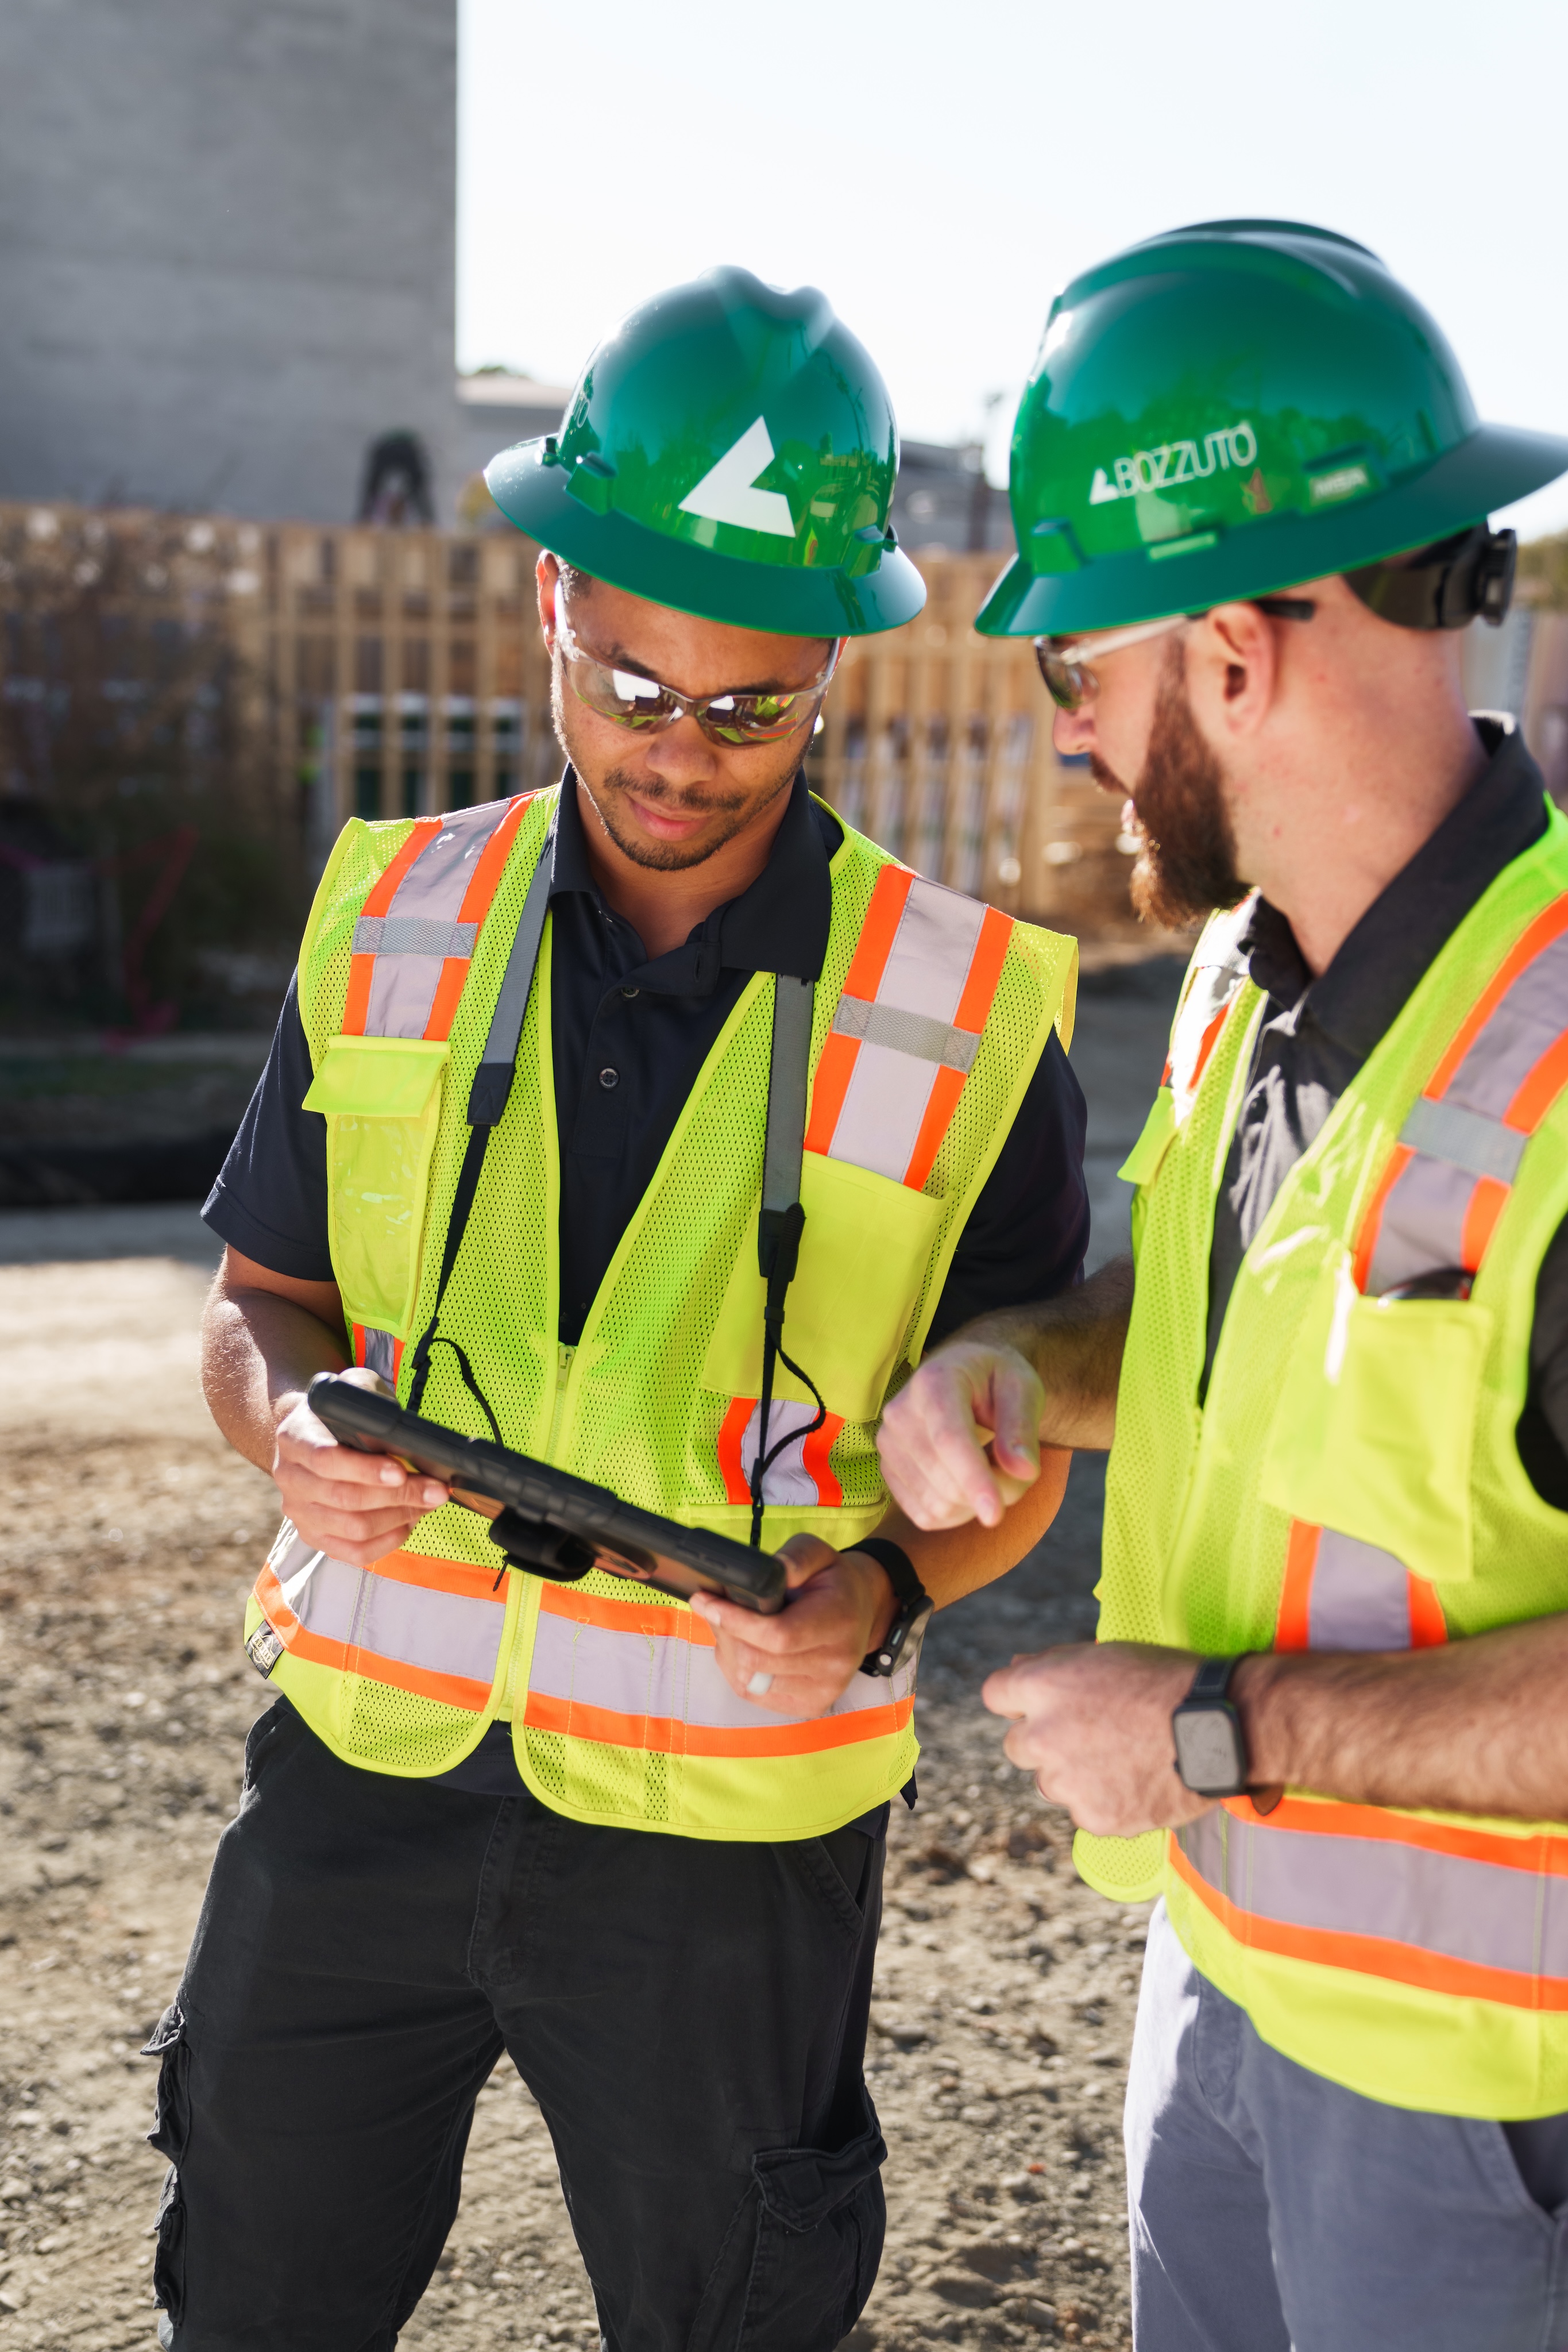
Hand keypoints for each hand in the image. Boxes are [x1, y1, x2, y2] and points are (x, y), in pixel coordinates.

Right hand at [270, 1389, 448, 1567]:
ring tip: (427, 1503)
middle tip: (435, 1490)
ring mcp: (299, 1511)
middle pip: (345, 1499)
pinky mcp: (313, 1536)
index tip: (401, 1471)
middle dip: (399, 1496)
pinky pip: (353, 1552)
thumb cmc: (339, 1415)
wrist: (310, 1435)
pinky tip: (407, 1523)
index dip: (365, 1470)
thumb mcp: (353, 1390)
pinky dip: (387, 1541)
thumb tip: (403, 1436)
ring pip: (353, 1529)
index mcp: (294, 1438)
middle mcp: (289, 1478)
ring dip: (399, 1518)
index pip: (326, 1460)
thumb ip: (371, 1404)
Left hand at [688, 1539, 894, 1717]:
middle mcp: (836, 1663)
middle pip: (756, 1661)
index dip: (735, 1621)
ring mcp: (824, 1690)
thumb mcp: (817, 1554)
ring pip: (749, 1681)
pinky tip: (746, 1649)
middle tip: (715, 1609)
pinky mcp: (811, 1705)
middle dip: (725, 1633)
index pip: (778, 1635)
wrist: (861, 1613)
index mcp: (839, 1621)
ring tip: (733, 1628)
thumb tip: (760, 1575)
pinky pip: (755, 1695)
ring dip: (729, 1652)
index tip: (705, 1601)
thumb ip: (793, 1558)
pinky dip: (738, 1671)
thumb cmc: (832, 1582)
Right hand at [878, 1341, 1043, 1529]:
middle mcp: (900, 1413)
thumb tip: (1023, 1470)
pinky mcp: (888, 1471)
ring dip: (977, 1501)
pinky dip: (957, 1511)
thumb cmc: (996, 1381)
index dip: (973, 1480)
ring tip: (990, 1464)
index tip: (995, 1517)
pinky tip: (967, 1479)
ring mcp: (888, 1445)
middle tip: (1018, 1465)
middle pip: (946, 1483)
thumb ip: (1023, 1428)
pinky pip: (926, 1516)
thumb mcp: (1023, 1389)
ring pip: (938, 1506)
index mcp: (934, 1382)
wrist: (965, 1376)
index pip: (949, 1440)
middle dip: (994, 1490)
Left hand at [982, 1641, 1213, 1835]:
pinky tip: (1138, 1781)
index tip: (1042, 1704)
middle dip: (1044, 1741)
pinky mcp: (1093, 1818)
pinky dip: (1105, 1801)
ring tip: (1124, 1758)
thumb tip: (1017, 1670)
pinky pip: (1085, 1812)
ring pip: (1050, 1783)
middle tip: (1091, 1735)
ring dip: (1074, 1774)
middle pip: (1017, 1747)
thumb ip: (1054, 1666)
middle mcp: (1043, 1736)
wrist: (1220, 1726)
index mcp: (1042, 1687)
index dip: (1018, 1699)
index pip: (995, 1695)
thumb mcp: (1106, 1654)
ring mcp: (1066, 1782)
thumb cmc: (1167, 1681)